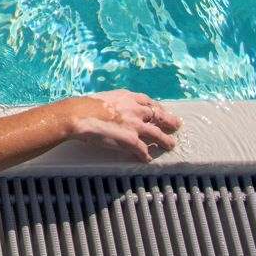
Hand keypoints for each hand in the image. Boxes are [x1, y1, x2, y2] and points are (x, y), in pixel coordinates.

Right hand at [64, 90, 181, 161]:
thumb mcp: (104, 98)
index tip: (161, 111)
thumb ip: (115, 103)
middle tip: (177, 125)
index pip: (148, 101)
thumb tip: (115, 109)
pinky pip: (143, 149)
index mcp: (127, 97)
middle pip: (158, 115)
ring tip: (170, 145)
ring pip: (157, 134)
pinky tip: (147, 159)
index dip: (157, 107)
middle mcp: (134, 109)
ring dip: (165, 140)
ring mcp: (134, 125)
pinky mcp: (130, 140)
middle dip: (169, 121)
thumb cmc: (85, 106)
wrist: (78, 115)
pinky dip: (146, 155)